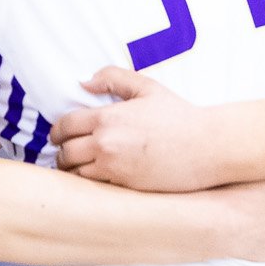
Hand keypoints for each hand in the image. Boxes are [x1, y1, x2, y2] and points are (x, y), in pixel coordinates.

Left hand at [51, 69, 219, 189]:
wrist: (207, 147)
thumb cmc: (179, 116)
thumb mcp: (147, 88)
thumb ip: (114, 78)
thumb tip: (85, 82)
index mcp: (107, 118)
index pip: (64, 126)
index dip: (57, 132)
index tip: (59, 136)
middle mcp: (105, 144)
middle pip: (65, 152)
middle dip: (61, 152)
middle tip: (66, 153)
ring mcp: (114, 168)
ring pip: (76, 174)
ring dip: (73, 170)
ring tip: (78, 168)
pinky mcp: (125, 187)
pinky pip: (94, 187)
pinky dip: (90, 183)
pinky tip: (96, 177)